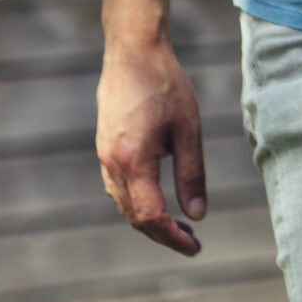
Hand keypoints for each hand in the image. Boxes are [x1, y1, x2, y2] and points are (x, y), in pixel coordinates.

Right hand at [96, 37, 205, 255]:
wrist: (132, 53)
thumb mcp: (188, 129)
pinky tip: (158, 198)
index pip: (151, 216)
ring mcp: (104, 156)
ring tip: (180, 224)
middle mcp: (112, 164)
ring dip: (149, 220)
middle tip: (192, 241)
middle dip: (163, 234)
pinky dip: (137, 202)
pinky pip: (117, 188)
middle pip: (134, 217)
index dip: (173, 237)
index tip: (195, 247)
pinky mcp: (104, 148)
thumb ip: (192, 174)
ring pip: (123, 204)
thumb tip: (198, 215)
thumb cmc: (166, 85)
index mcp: (134, 161)